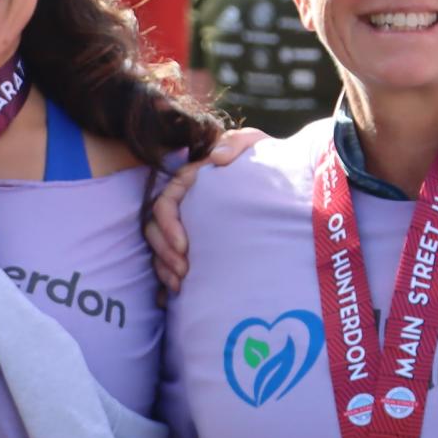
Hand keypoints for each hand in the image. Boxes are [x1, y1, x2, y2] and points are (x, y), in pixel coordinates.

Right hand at [146, 128, 260, 292]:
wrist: (282, 182)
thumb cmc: (265, 159)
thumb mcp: (253, 144)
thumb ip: (235, 143)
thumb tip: (216, 158)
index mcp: (190, 182)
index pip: (165, 203)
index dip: (167, 225)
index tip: (185, 245)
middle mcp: (183, 204)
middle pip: (154, 229)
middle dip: (164, 253)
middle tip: (185, 271)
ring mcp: (186, 225)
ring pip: (159, 249)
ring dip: (165, 268)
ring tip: (181, 285)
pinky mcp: (194, 243)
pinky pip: (170, 263)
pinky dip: (169, 278)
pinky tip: (179, 294)